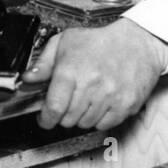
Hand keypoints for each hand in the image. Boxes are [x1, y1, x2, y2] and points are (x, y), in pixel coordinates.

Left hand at [22, 19, 165, 130]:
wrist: (138, 43)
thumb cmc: (101, 41)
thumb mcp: (66, 41)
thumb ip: (44, 62)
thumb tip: (28, 78)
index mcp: (72, 70)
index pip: (53, 108)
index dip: (45, 118)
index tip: (44, 118)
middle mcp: (91, 86)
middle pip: (67, 119)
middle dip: (63, 114)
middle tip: (67, 102)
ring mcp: (110, 98)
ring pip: (85, 124)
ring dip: (81, 116)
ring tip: (86, 98)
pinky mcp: (125, 106)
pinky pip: (104, 125)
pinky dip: (99, 118)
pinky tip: (100, 102)